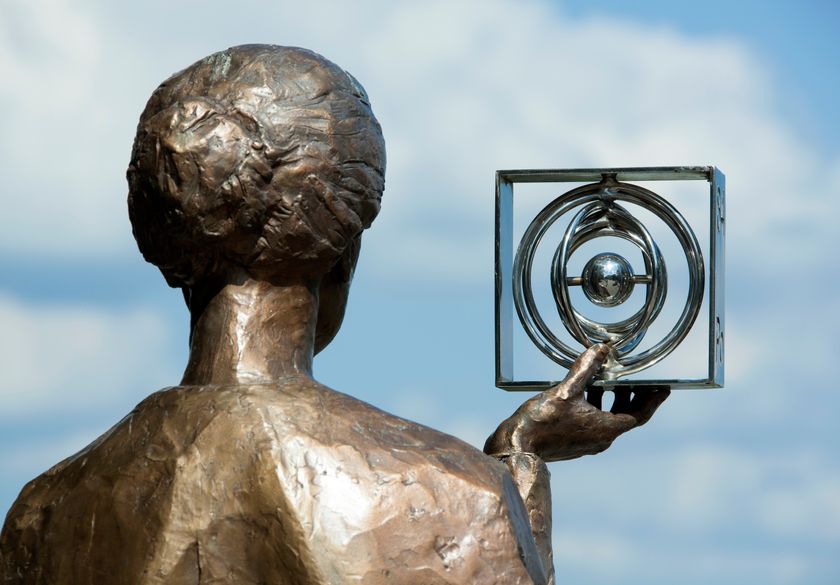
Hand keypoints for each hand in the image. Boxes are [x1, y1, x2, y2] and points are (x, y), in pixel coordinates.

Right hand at [484, 344, 668, 461]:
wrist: (518, 445)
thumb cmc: (542, 421)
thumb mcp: (566, 390)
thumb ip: (585, 368)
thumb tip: (601, 350)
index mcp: (605, 428)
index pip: (640, 414)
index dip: (653, 400)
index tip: (664, 389)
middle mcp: (601, 439)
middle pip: (627, 416)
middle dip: (635, 396)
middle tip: (641, 380)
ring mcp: (589, 443)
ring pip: (611, 419)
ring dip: (615, 400)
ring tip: (611, 380)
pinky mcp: (576, 443)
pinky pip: (597, 423)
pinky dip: (599, 406)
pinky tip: (587, 391)